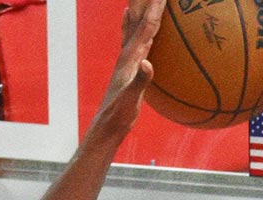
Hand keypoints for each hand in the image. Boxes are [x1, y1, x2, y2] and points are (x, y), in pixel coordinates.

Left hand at [94, 0, 167, 133]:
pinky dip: (132, 26)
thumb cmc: (119, 114)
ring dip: (138, 12)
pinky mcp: (127, 67)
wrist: (107, 125)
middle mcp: (126, 55)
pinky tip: (130, 21)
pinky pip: (132, 40)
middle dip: (145, 4)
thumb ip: (140, 81)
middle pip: (137, 22)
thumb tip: (148, 64)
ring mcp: (126, 60)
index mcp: (130, 58)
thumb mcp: (132, 99)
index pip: (146, 28)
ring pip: (133, 28)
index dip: (155, 10)